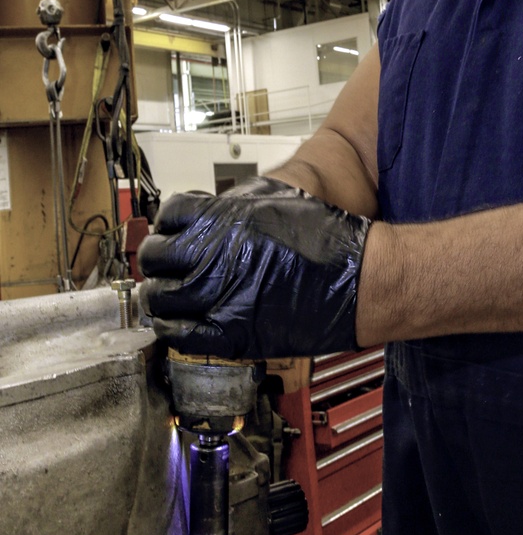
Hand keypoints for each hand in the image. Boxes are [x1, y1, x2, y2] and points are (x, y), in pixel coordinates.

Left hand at [137, 176, 370, 357]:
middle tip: (161, 263)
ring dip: (157, 295)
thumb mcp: (276, 200)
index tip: (170, 231)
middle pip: (156, 257)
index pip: (169, 215)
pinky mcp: (230, 334)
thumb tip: (209, 210)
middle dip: (155, 259)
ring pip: (160, 298)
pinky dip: (171, 328)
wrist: (356, 278)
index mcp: (224, 219)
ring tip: (164, 294)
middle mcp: (214, 257)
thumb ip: (235, 205)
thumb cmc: (325, 239)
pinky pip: (180, 335)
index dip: (167, 223)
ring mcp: (219, 298)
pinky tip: (177, 322)